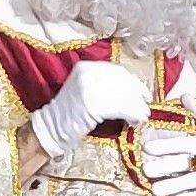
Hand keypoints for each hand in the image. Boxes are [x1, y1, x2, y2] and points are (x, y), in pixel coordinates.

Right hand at [29, 58, 149, 158]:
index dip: (134, 83)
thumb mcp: (85, 91)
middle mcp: (87, 73)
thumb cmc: (70, 114)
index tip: (144, 94)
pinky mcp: (91, 104)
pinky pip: (119, 108)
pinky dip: (131, 115)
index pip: (117, 71)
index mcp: (86, 67)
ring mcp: (88, 88)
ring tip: (142, 117)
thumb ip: (105, 86)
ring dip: (136, 108)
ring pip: (122, 95)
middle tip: (145, 108)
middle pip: (122, 81)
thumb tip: (133, 92)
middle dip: (137, 96)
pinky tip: (134, 122)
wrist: (50, 128)